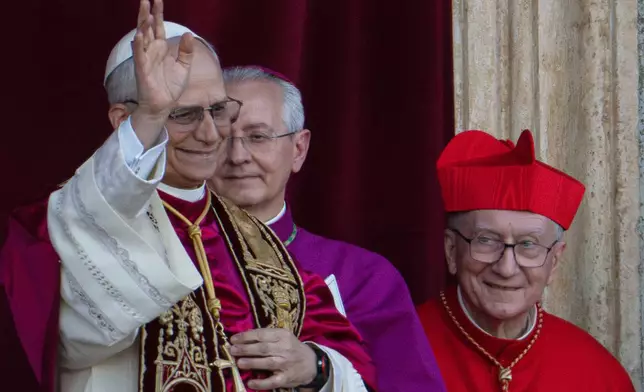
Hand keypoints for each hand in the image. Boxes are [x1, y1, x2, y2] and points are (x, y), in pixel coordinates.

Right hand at [132, 0, 193, 116]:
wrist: (164, 105)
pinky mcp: (142, 70)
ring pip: (142, 38)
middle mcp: (151, 50)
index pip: (158, 26)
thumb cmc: (171, 86)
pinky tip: (139, 35)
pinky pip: (140, 55)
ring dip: (143, 25)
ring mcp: (145, 59)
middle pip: (147, 28)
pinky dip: (139, 45)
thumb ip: (186, 51)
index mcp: (161, 48)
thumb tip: (189, 34)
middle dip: (146, 13)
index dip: (158, 13)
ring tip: (145, 12)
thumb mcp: (184, 67)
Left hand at [230, 328, 317, 389]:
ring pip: (267, 362)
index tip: (234, 339)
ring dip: (252, 362)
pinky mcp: (286, 378)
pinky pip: (273, 381)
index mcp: (282, 335)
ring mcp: (286, 364)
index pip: (262, 334)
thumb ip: (266, 336)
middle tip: (233, 350)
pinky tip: (251, 382)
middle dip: (246, 349)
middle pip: (263, 348)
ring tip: (239, 363)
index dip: (246, 337)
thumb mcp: (282, 337)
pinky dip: (261, 383)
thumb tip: (244, 337)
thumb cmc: (291, 347)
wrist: (310, 363)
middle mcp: (285, 348)